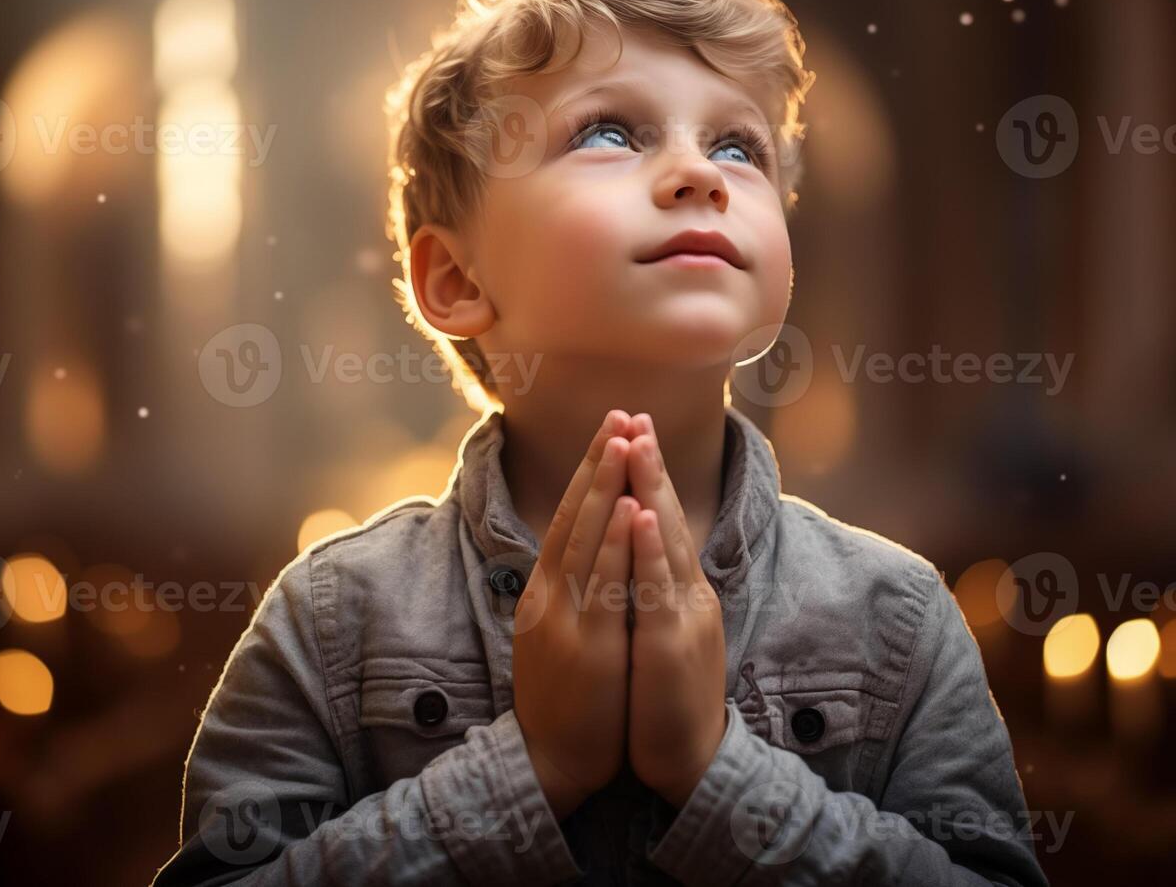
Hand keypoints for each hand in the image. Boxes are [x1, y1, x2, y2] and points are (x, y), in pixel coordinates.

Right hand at [513, 410, 638, 820]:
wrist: (551, 762)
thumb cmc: (566, 698)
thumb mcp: (558, 633)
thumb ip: (569, 590)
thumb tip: (583, 549)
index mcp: (547, 590)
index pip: (569, 517)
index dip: (591, 472)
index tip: (611, 430)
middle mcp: (550, 595)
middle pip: (575, 516)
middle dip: (599, 463)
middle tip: (618, 414)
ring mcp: (565, 619)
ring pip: (586, 541)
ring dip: (607, 489)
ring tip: (624, 442)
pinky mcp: (586, 647)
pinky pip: (601, 587)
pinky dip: (615, 546)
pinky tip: (628, 512)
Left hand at [625, 413, 727, 808]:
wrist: (690, 759)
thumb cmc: (667, 698)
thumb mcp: (659, 632)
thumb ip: (651, 591)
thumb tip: (634, 554)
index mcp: (678, 590)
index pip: (661, 521)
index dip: (646, 477)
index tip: (629, 431)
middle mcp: (685, 593)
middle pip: (666, 518)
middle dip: (648, 465)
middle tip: (634, 415)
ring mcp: (682, 616)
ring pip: (664, 542)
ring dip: (650, 490)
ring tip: (636, 443)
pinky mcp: (672, 645)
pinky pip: (657, 590)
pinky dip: (649, 550)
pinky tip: (641, 515)